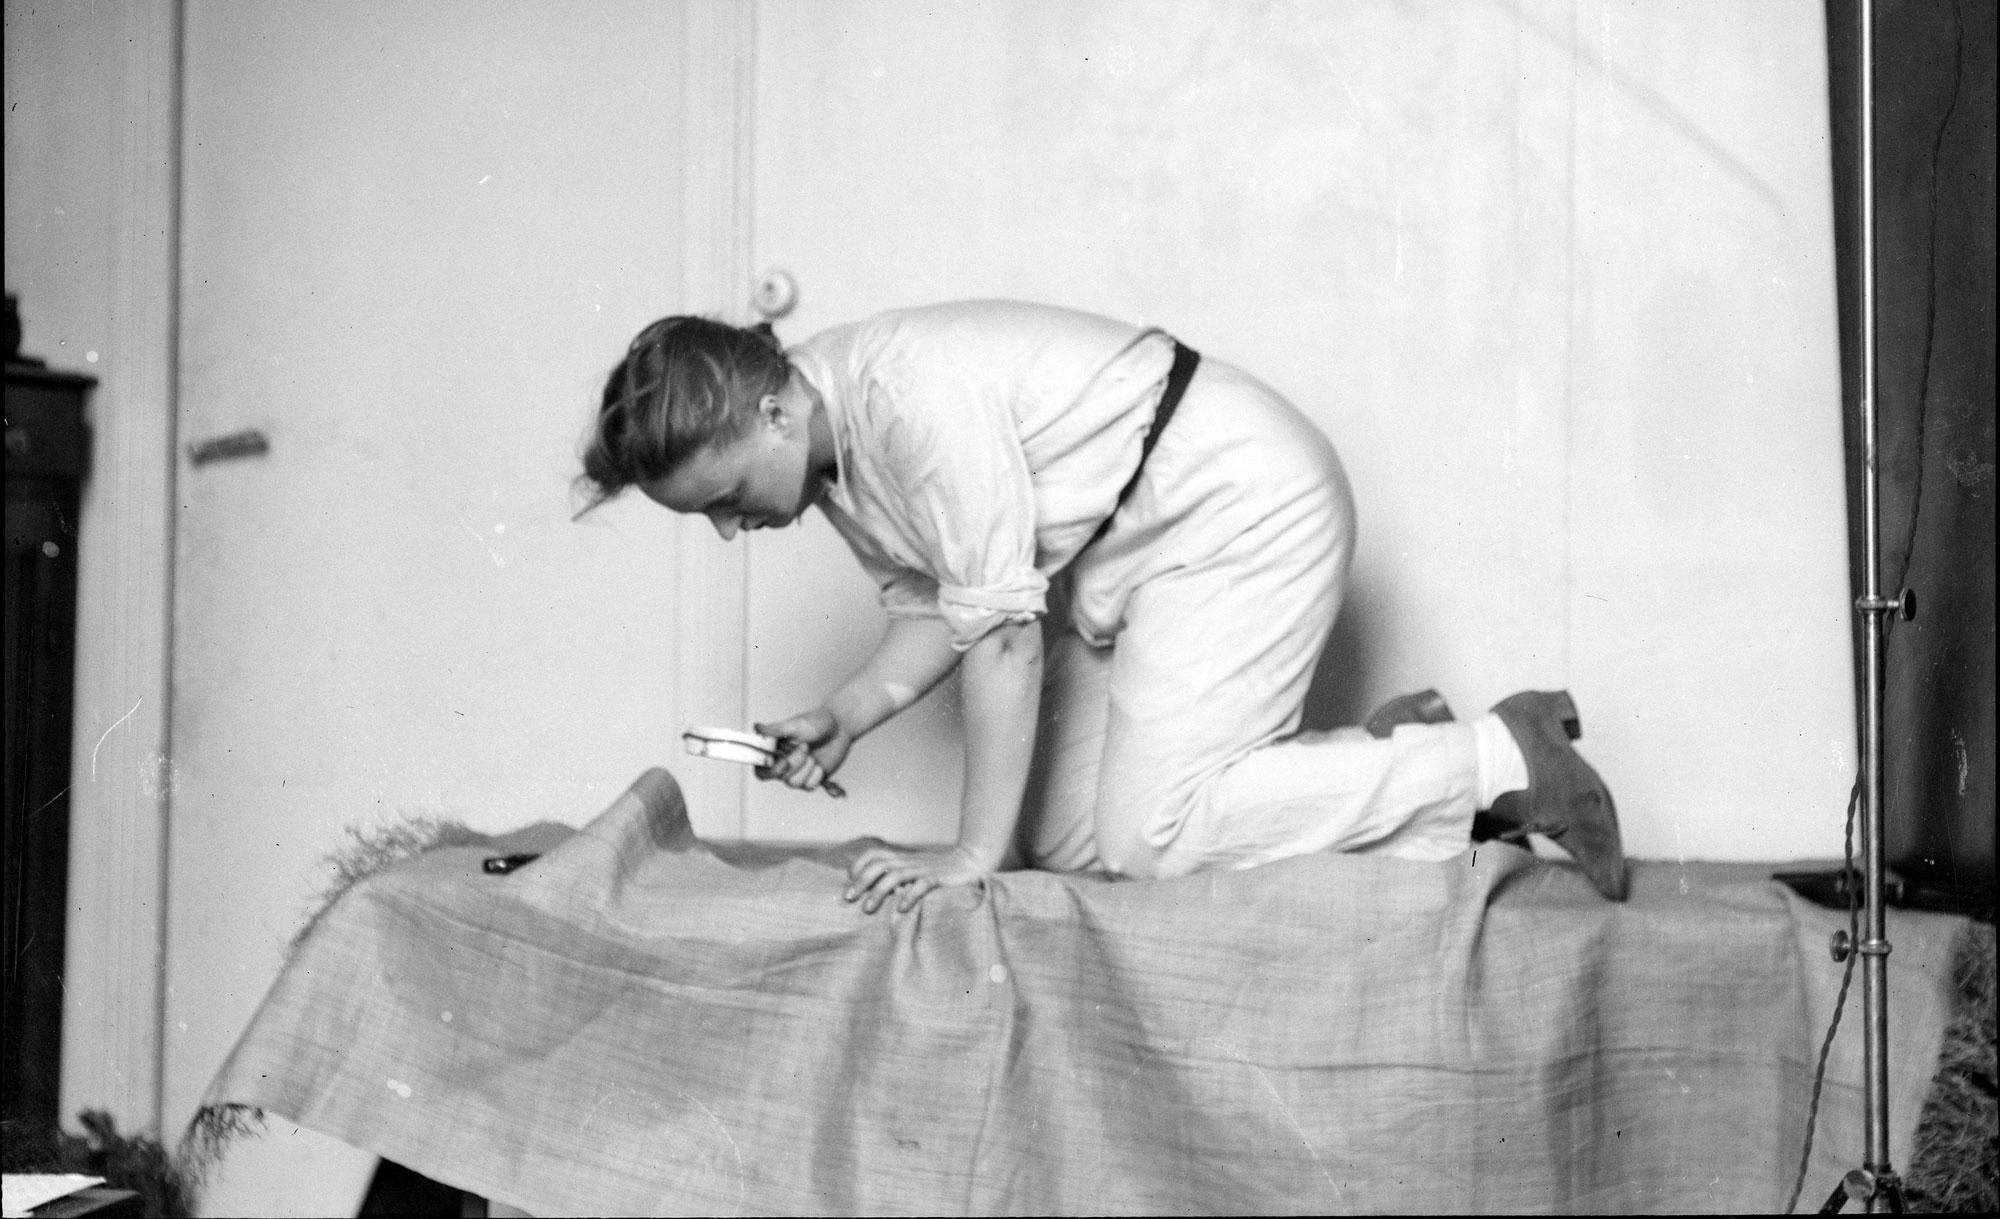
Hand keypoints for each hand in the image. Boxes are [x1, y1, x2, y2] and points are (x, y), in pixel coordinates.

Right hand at [754, 708, 851, 793]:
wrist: (841, 728)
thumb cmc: (817, 722)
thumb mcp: (796, 724)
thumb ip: (776, 729)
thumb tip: (756, 727)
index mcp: (775, 749)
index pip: (760, 767)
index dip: (764, 767)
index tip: (774, 759)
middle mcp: (783, 763)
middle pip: (777, 776)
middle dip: (793, 763)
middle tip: (805, 747)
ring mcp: (797, 772)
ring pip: (793, 783)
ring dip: (806, 768)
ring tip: (813, 754)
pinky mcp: (811, 779)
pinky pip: (809, 786)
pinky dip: (817, 775)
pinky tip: (821, 764)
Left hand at [844, 844, 987, 913]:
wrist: (972, 861)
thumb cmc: (940, 870)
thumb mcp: (915, 869)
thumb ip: (897, 875)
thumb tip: (873, 891)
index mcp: (902, 858)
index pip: (874, 854)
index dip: (858, 865)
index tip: (849, 880)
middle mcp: (909, 862)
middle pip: (878, 866)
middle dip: (861, 881)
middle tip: (848, 899)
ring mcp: (923, 869)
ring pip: (895, 875)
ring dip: (879, 891)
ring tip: (868, 908)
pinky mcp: (939, 878)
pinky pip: (922, 885)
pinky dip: (910, 895)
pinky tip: (902, 908)